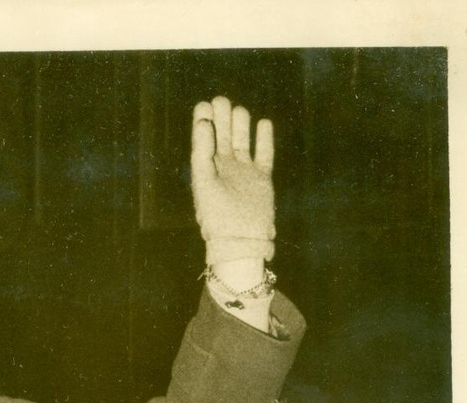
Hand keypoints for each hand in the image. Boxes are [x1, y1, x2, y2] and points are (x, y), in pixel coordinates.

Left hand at [191, 96, 274, 265]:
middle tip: (220, 100)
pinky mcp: (262, 179)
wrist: (241, 239)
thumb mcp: (204, 181)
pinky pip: (264, 154)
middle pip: (224, 137)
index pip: (205, 141)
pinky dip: (264, 139)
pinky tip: (263, 123)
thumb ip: (202, 151)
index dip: (204, 123)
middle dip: (222, 119)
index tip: (204, 105)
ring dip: (240, 126)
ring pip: (243, 143)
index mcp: (208, 171)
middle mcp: (225, 170)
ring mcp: (244, 173)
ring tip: (238, 109)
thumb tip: (203, 121)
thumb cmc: (217, 215)